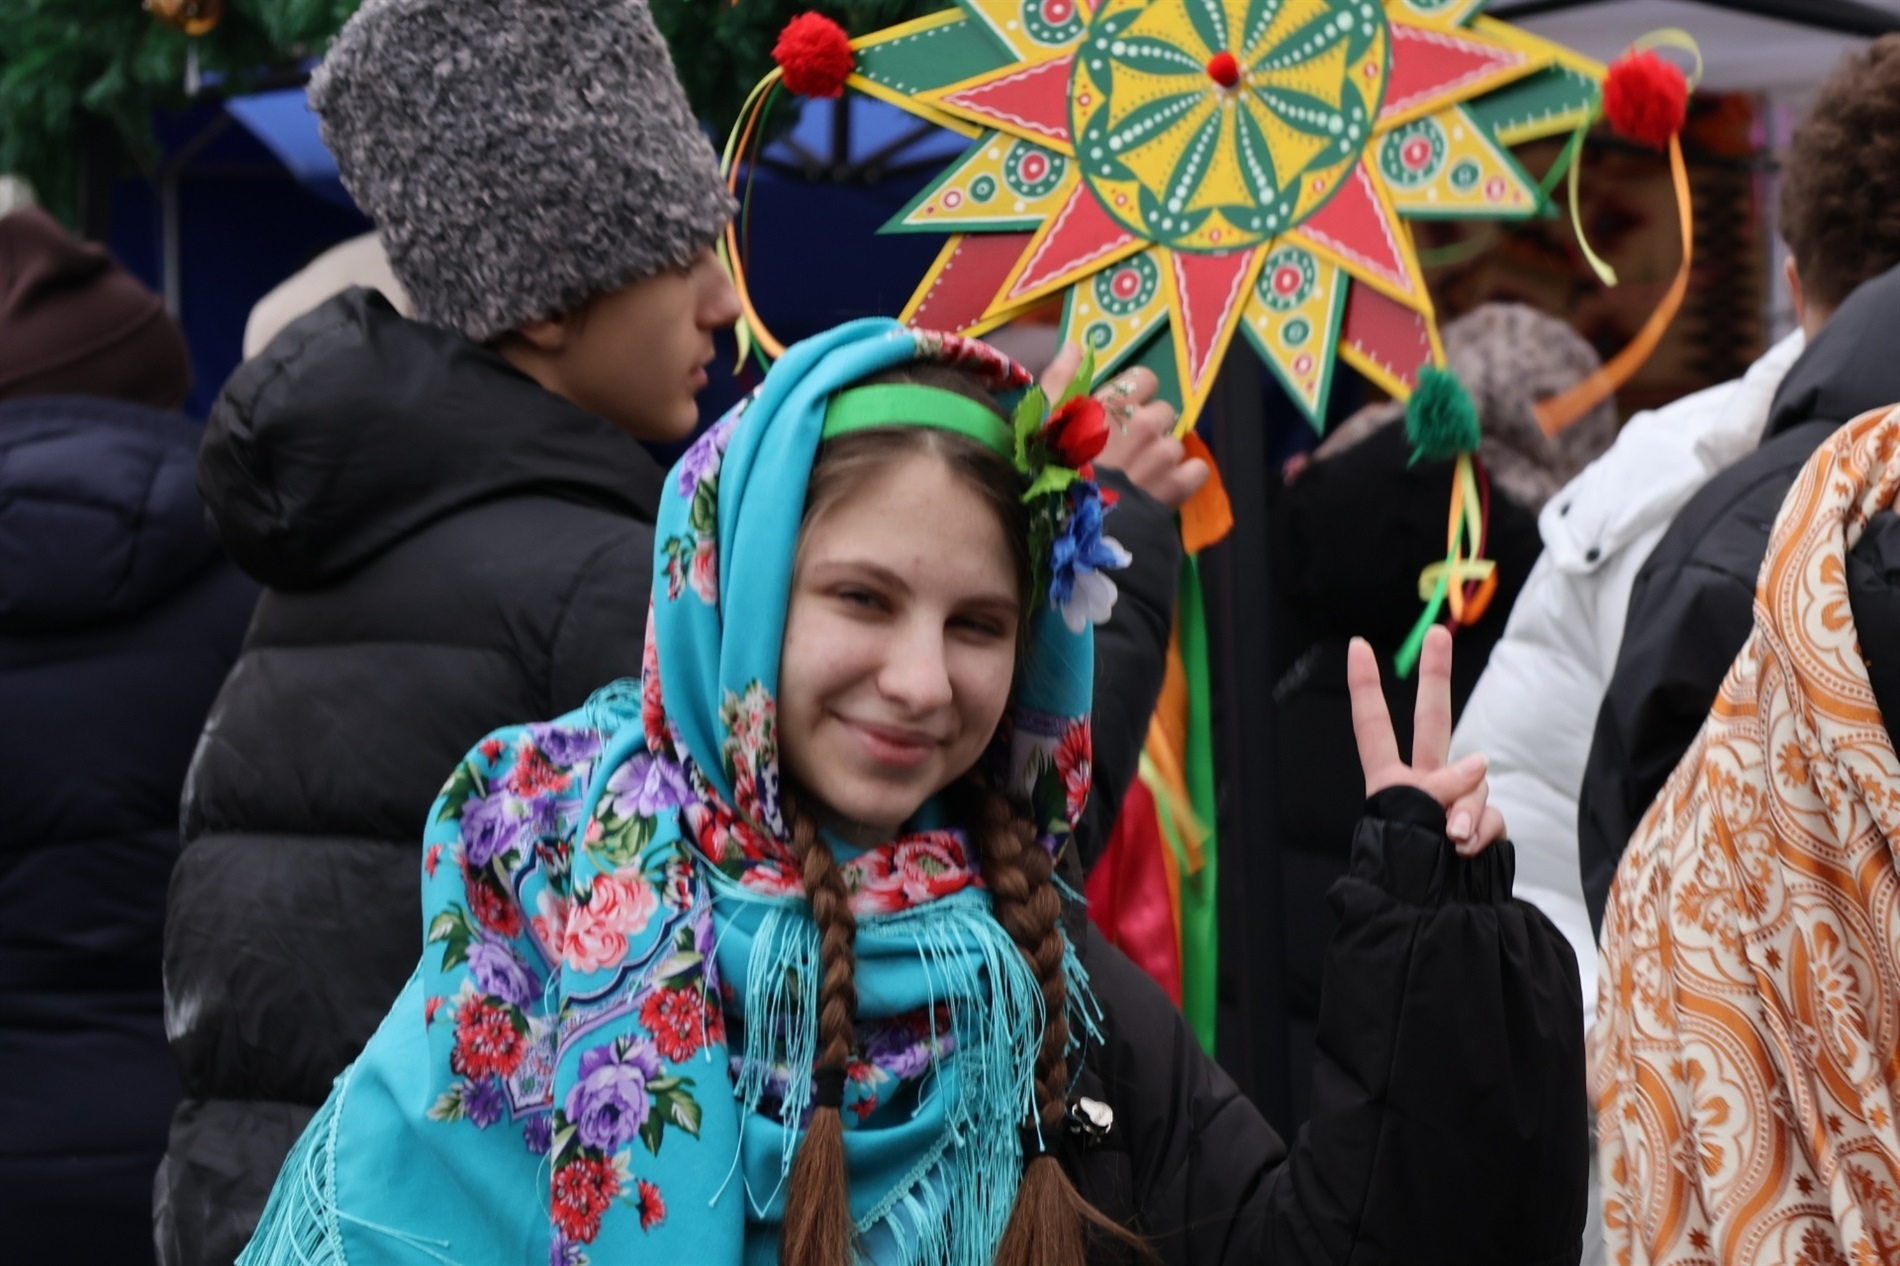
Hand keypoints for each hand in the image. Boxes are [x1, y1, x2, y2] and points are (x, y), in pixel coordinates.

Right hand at [1038, 344, 1209, 507]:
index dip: (1134, 396)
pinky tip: (1163, 487)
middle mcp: (1145, 423)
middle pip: (1163, 412)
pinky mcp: (1177, 485)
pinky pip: (1197, 470)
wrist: (1071, 525)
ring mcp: (1164, 455)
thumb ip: (1061, 379)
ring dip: (1161, 456)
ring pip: (1174, 444)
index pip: (1146, 379)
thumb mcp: (1044, 419)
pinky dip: (1183, 478)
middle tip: (1127, 450)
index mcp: (1115, 403)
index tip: (1120, 413)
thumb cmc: (1051, 469)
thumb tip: (1076, 347)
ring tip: (1138, 476)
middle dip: (1149, 427)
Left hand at [1347, 625, 1504, 855]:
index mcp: (1389, 780)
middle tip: (1436, 632)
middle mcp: (1424, 782)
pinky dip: (1481, 830)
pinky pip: (1490, 815)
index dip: (1366, 686)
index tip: (1357, 645)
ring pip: (1475, 780)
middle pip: (1434, 721)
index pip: (1374, 726)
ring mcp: (1457, 800)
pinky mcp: (1483, 824)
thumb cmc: (1406, 869)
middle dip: (1437, 676)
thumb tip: (1479, 763)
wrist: (1431, 918)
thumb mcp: (1409, 820)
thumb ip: (1442, 786)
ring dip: (1464, 807)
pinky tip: (1467, 848)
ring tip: (1449, 837)